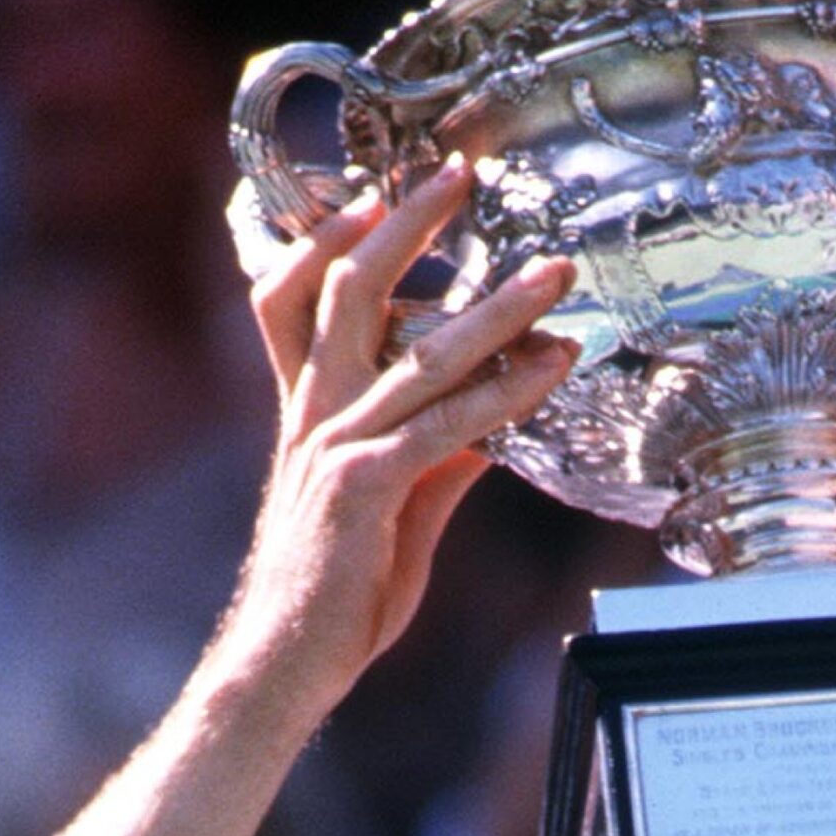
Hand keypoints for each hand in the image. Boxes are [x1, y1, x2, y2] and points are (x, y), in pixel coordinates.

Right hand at [232, 157, 577, 709]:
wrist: (283, 664)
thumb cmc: (333, 601)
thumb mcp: (396, 522)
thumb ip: (437, 470)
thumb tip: (484, 437)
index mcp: (309, 416)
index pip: (297, 300)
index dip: (329, 238)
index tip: (374, 191)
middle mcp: (315, 417)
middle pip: (349, 290)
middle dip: (407, 224)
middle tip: (461, 171)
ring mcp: (336, 448)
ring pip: (417, 352)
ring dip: (496, 307)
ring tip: (552, 271)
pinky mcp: (364, 489)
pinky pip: (443, 426)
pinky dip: (502, 395)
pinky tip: (549, 372)